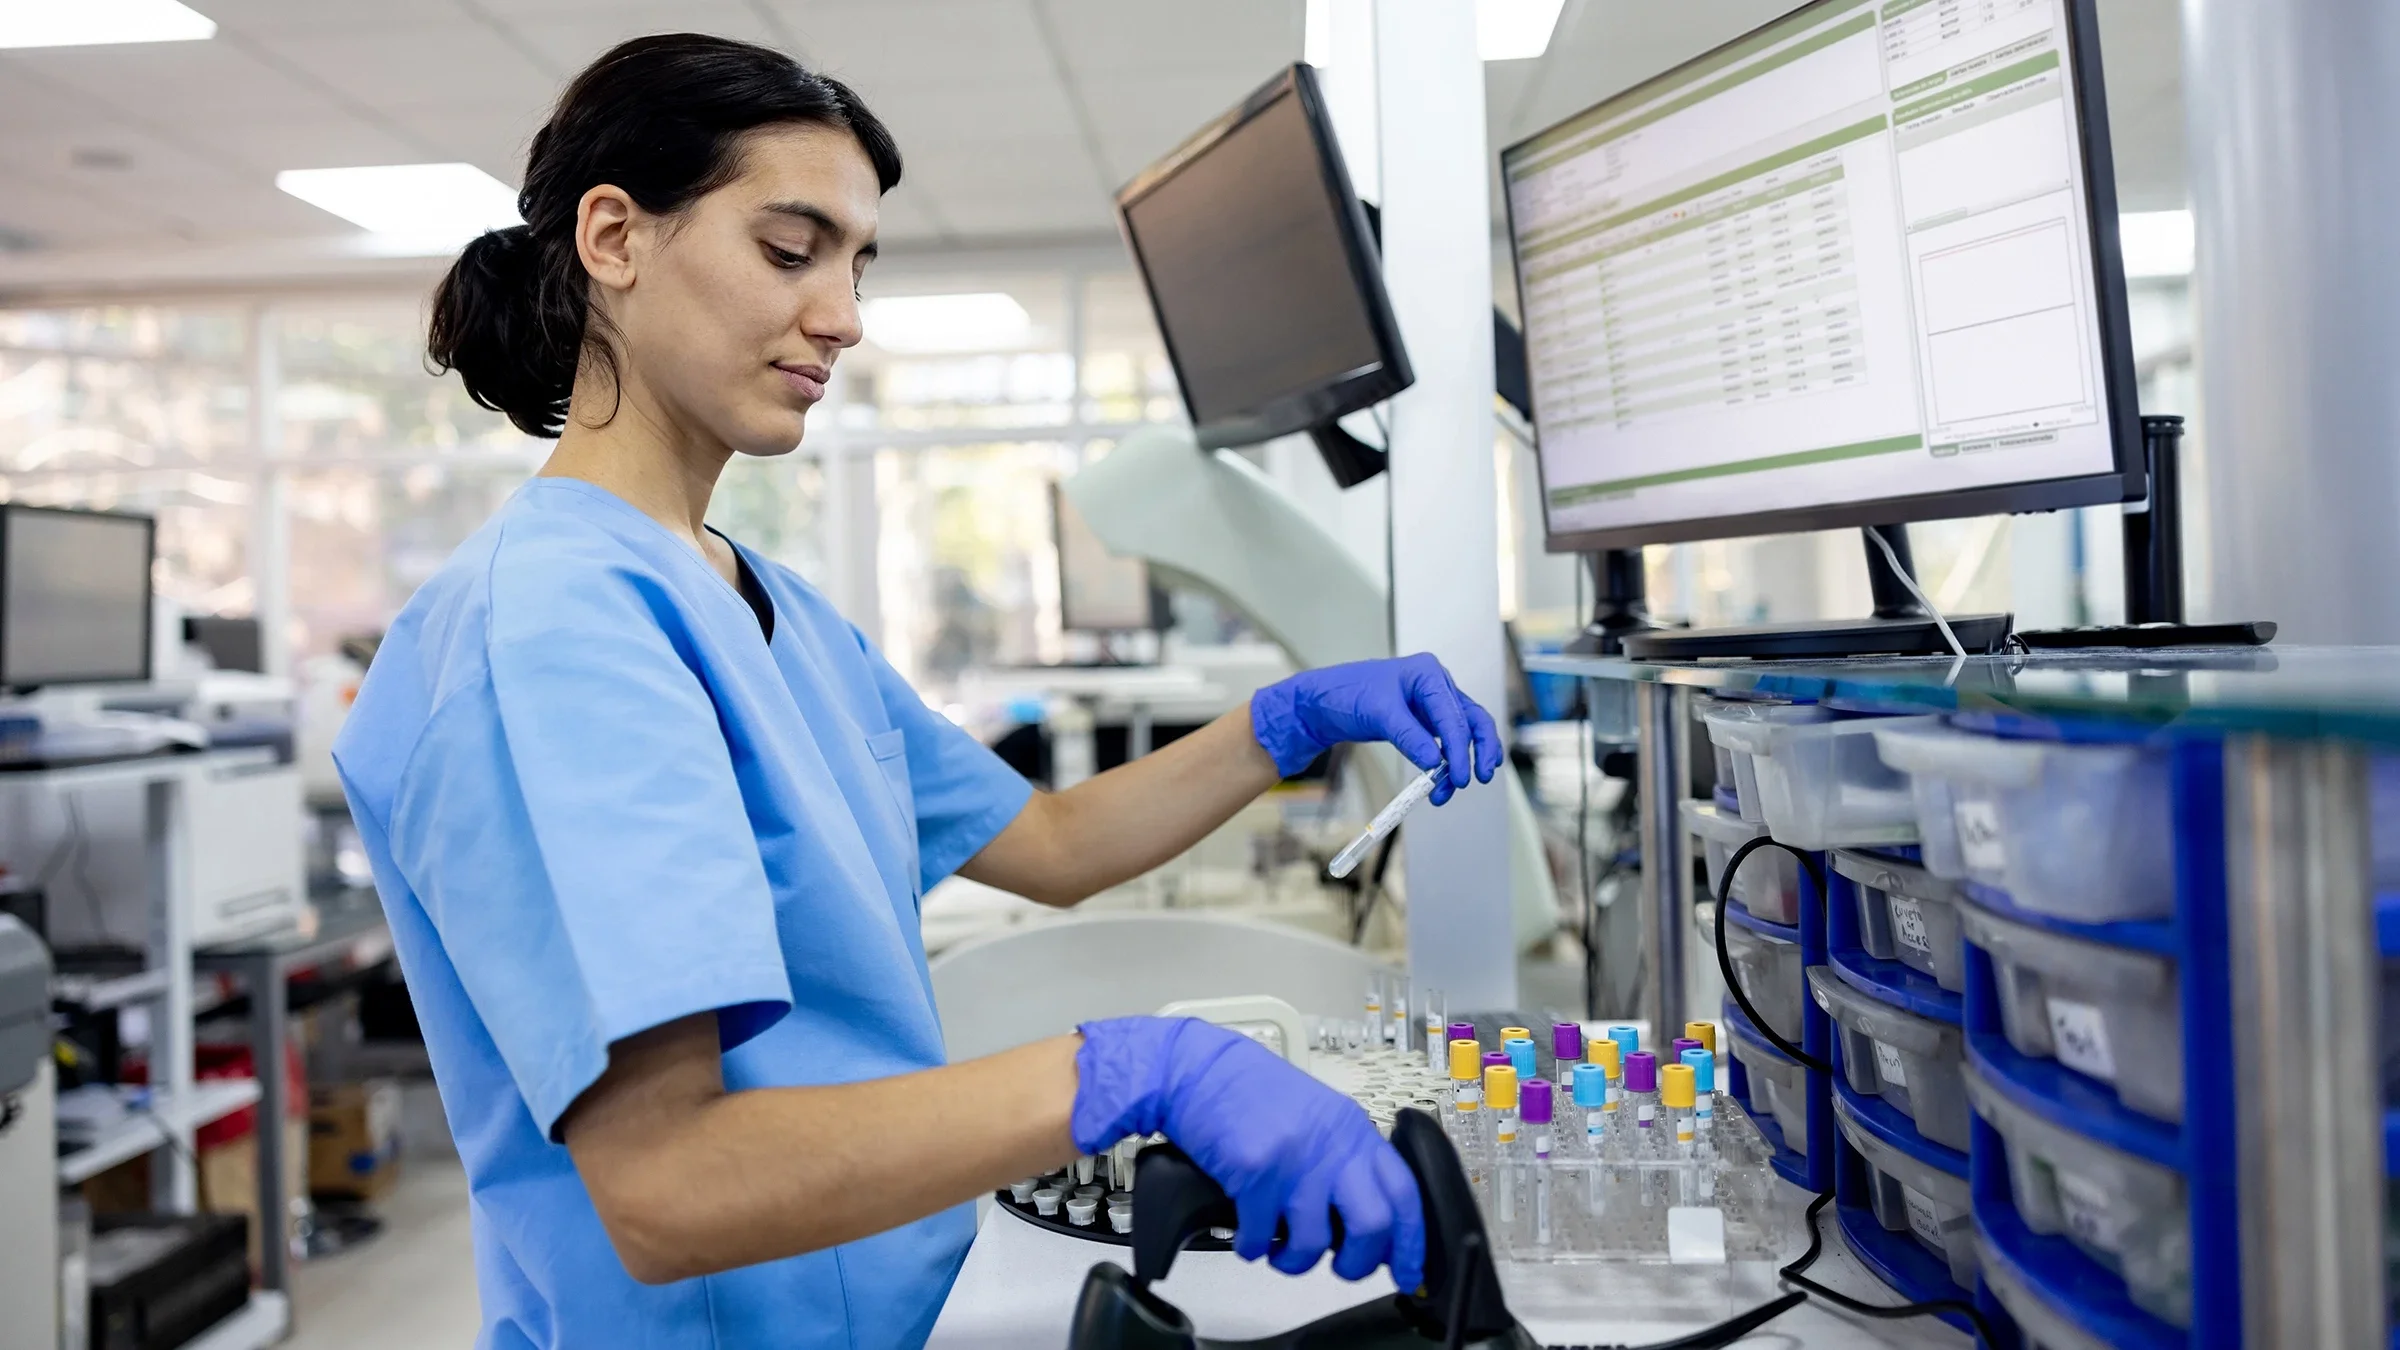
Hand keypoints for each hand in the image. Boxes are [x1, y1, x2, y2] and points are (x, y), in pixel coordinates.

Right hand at [1071, 1018, 1424, 1289]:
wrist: (1196, 1069)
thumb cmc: (1250, 1093)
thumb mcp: (1316, 1117)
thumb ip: (1344, 1158)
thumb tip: (1364, 1221)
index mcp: (1353, 1130)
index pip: (1403, 1193)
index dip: (1410, 1240)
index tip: (1407, 1271)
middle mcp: (1331, 1144)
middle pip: (1372, 1225)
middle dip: (1358, 1262)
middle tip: (1340, 1268)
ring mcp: (1294, 1159)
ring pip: (1315, 1242)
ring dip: (1295, 1261)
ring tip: (1280, 1252)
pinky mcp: (1254, 1172)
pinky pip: (1261, 1237)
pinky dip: (1252, 1247)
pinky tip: (1246, 1235)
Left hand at [1250, 653, 1502, 802]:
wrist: (1322, 703)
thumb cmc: (1345, 693)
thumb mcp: (1377, 713)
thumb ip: (1408, 736)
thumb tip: (1435, 761)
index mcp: (1427, 674)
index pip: (1453, 714)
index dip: (1459, 747)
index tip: (1460, 775)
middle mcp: (1435, 686)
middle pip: (1472, 719)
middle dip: (1479, 750)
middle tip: (1479, 778)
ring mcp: (1431, 705)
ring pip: (1462, 734)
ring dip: (1461, 762)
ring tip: (1449, 790)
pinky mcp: (1424, 723)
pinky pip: (1444, 744)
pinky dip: (1447, 763)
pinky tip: (1445, 781)